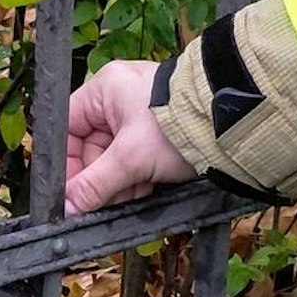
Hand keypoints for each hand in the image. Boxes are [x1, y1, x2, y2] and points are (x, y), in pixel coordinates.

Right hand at [64, 60, 198, 215]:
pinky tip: (147, 185)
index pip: (67, 129)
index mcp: (103, 89)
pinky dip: (136, 178)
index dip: (67, 163)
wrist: (229, 126)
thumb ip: (95, 185)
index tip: (72, 191)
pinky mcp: (153, 134)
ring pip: (111, 160)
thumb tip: (67, 207)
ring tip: (137, 189)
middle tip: (110, 198)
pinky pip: (131, 162)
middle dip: (101, 178)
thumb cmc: (178, 126)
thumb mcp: (131, 159)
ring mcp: (136, 117)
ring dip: (120, 183)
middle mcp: (116, 99)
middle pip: (90, 150)